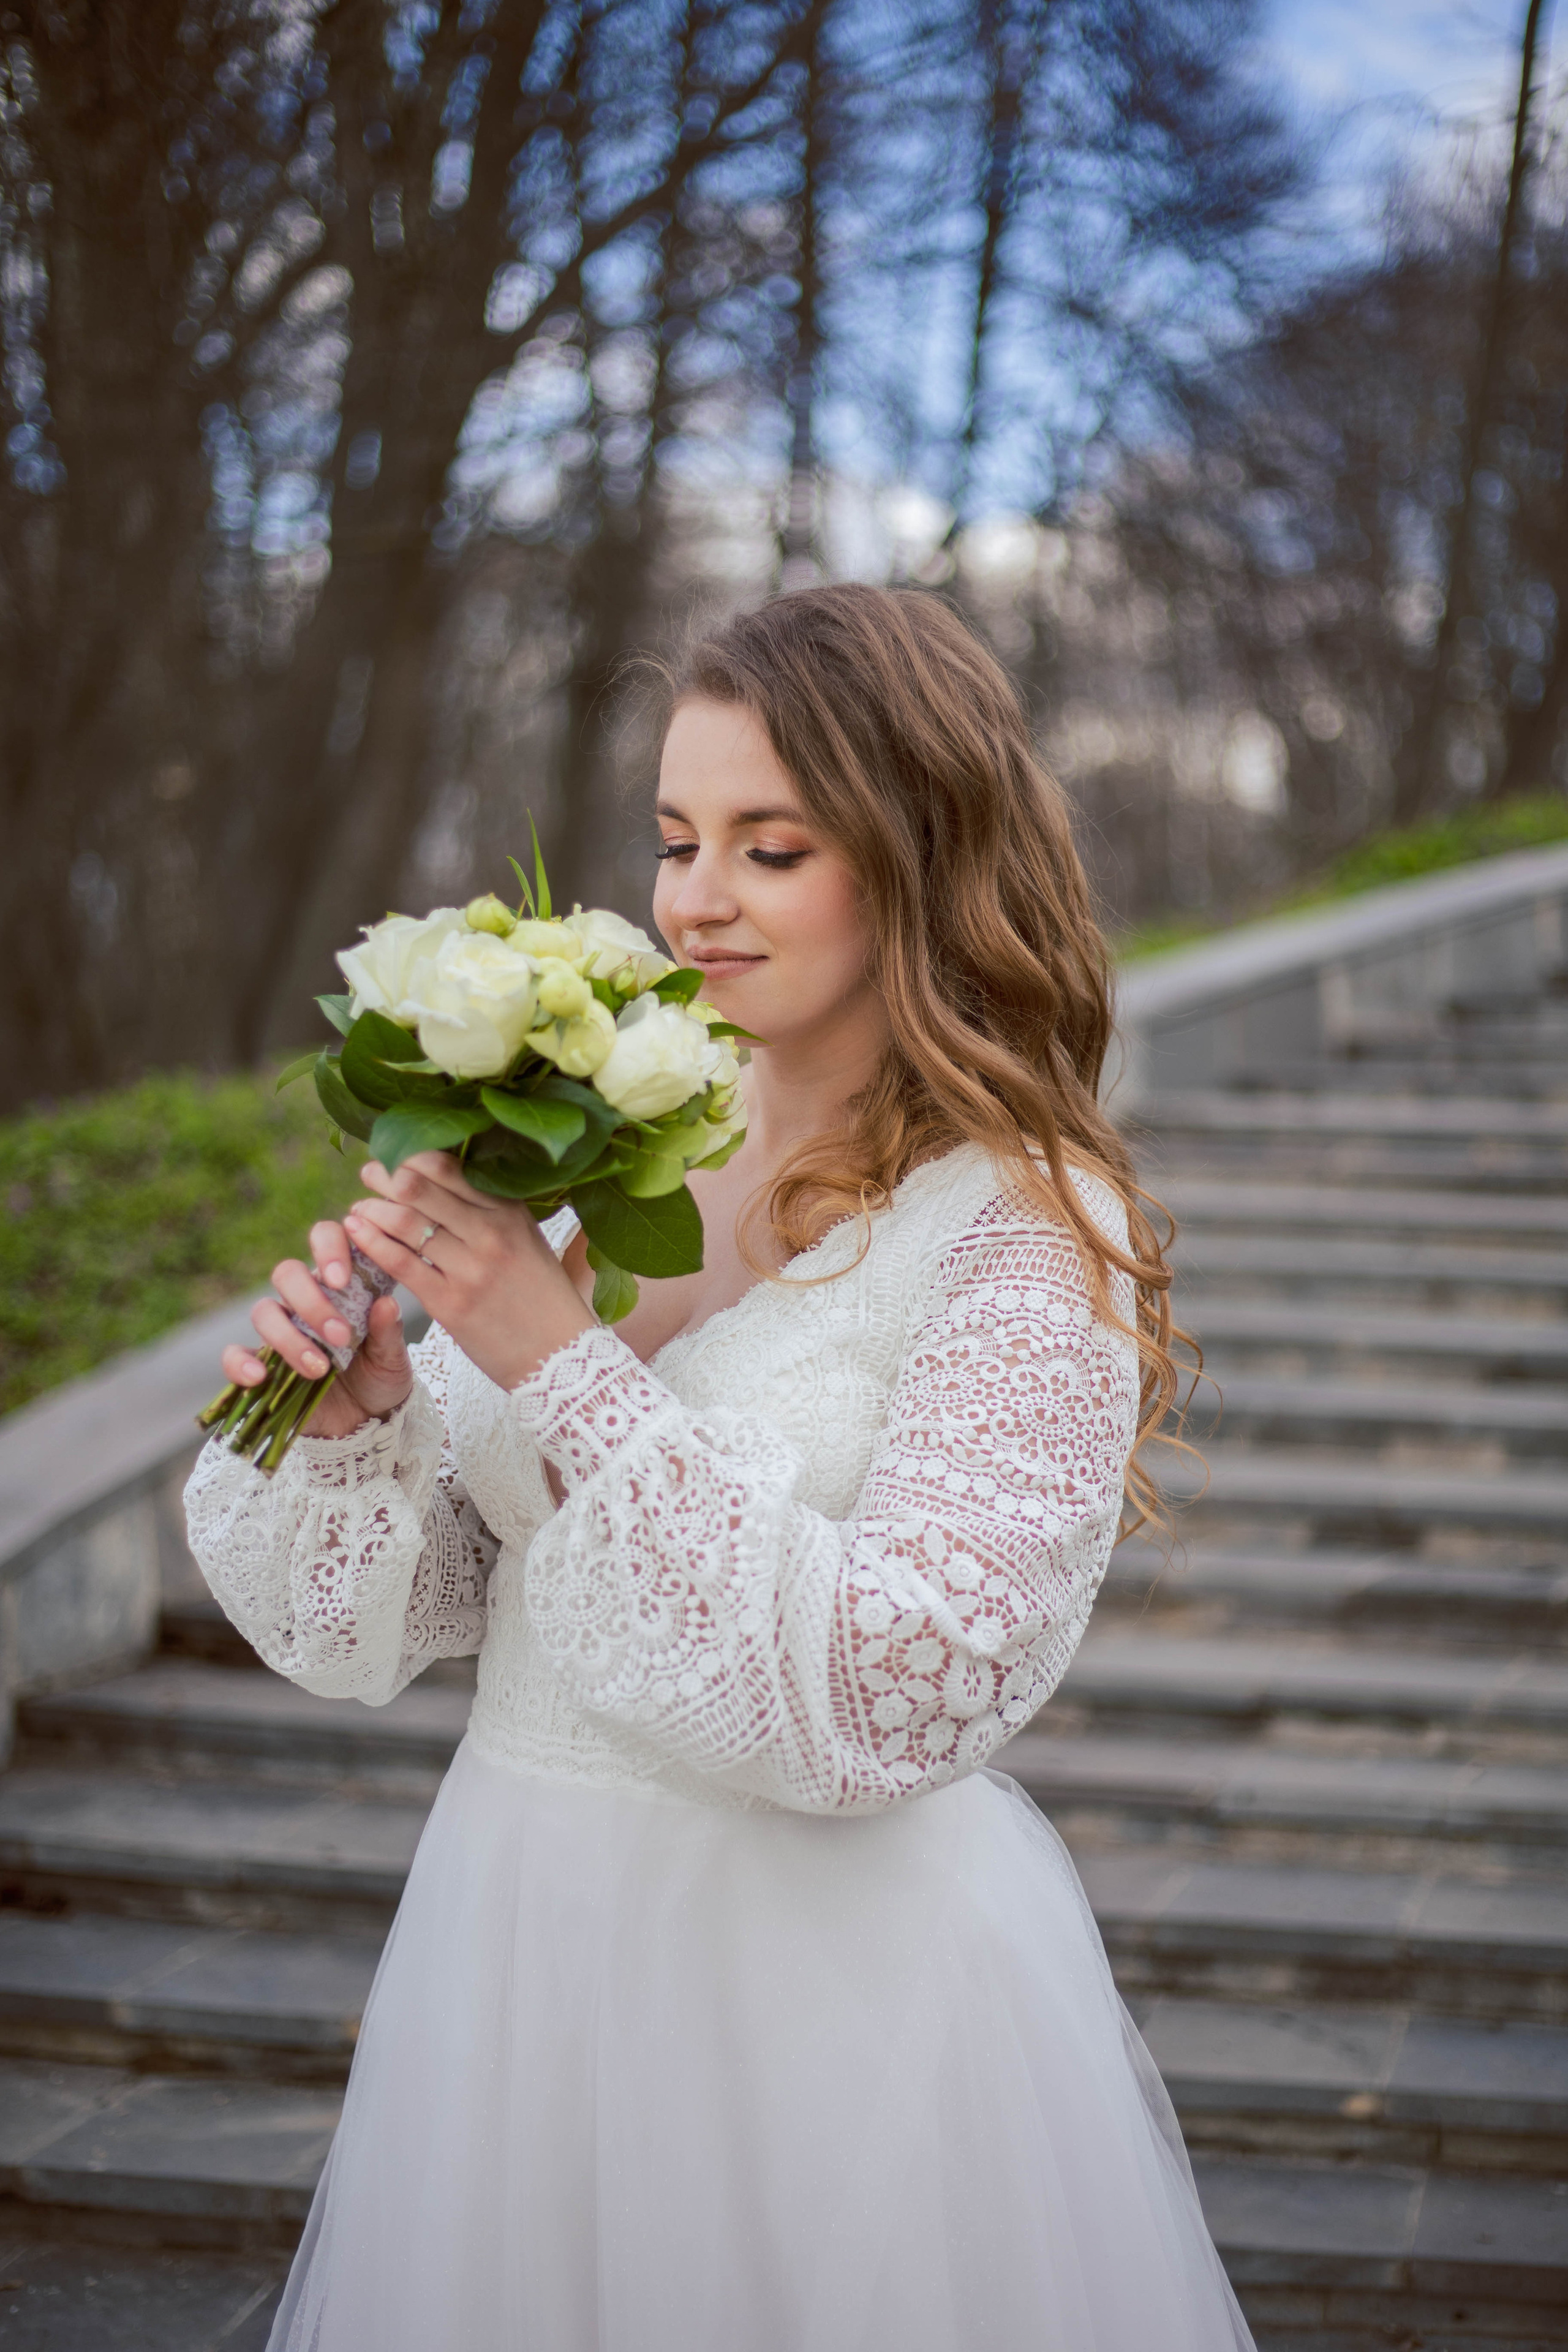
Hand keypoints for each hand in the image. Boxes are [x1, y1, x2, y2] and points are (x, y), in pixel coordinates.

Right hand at [219, 1219, 414, 1439]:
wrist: (367, 1424)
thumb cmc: (381, 1377)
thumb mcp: (393, 1357)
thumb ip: (388, 1330)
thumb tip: (386, 1302)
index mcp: (340, 1284)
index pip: (325, 1238)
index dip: (329, 1248)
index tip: (343, 1279)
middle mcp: (305, 1300)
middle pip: (286, 1273)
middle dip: (310, 1301)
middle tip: (340, 1335)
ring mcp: (281, 1331)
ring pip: (263, 1311)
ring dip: (289, 1337)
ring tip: (320, 1368)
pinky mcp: (262, 1365)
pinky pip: (235, 1355)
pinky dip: (241, 1363)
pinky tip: (260, 1377)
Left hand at [341, 1152, 596, 1391]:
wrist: (557, 1355)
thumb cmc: (540, 1295)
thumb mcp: (527, 1238)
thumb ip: (492, 1208)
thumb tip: (444, 1178)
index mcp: (510, 1210)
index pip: (449, 1167)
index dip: (413, 1156)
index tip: (395, 1155)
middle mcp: (491, 1231)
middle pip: (421, 1188)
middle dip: (386, 1175)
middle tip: (370, 1172)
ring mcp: (470, 1268)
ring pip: (405, 1223)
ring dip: (373, 1209)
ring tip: (360, 1207)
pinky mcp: (450, 1303)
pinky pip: (400, 1263)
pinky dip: (372, 1243)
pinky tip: (357, 1233)